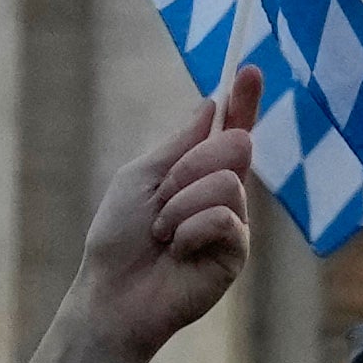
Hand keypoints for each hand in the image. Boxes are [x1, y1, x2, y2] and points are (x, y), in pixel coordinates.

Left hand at [1, 76, 264, 362]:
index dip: (243, 100)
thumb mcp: (141, 177)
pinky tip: (178, 252)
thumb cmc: (118, 238)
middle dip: (190, 166)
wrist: (113, 293)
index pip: (229, 128)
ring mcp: (233, 223)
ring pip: (227, 182)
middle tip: (161, 199)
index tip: (250, 68)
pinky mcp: (236, 253)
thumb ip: (179, 144)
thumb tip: (210, 104)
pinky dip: (191, 230)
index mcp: (198, 171)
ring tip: (163, 234)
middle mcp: (222, 193)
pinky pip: (224, 218)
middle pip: (236, 144)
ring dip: (181, 205)